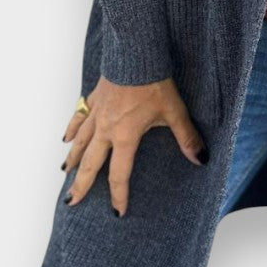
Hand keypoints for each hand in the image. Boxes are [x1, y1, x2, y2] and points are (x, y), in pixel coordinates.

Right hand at [61, 75, 208, 216]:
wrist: (136, 53)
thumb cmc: (155, 82)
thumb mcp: (174, 111)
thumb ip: (187, 137)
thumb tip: (202, 159)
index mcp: (125, 137)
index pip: (119, 174)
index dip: (118, 196)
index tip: (117, 212)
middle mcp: (106, 129)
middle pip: (91, 163)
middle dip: (82, 185)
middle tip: (72, 202)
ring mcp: (97, 113)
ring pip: (80, 142)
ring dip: (73, 160)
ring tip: (66, 174)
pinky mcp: (95, 97)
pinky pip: (78, 117)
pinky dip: (71, 129)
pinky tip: (65, 139)